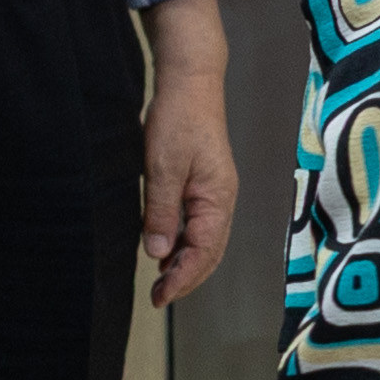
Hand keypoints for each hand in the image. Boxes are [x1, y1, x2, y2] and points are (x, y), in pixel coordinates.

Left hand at [139, 0, 237, 308]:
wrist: (191, 83)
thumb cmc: (179, 119)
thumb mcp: (163, 167)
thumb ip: (161, 211)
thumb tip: (157, 251)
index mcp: (217, 199)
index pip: (204, 252)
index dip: (182, 278)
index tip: (160, 296)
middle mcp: (222, 201)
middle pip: (210, 252)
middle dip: (186, 278)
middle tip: (158, 296)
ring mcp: (214, 194)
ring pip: (205, 241)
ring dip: (185, 263)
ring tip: (160, 280)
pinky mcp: (204, 185)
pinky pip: (198, 225)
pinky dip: (183, 243)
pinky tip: (164, 247)